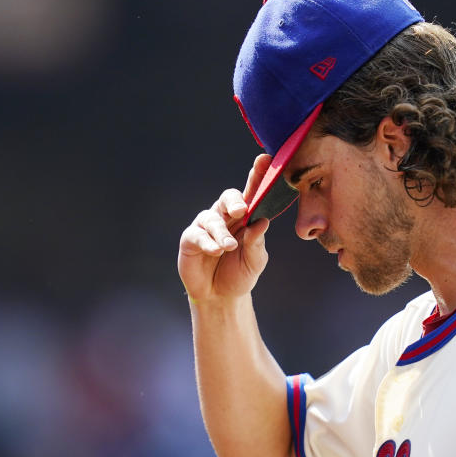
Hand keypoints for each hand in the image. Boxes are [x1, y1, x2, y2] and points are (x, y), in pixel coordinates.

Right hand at [177, 154, 271, 302]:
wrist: (220, 296)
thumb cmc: (240, 274)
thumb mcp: (255, 261)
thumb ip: (257, 243)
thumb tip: (262, 223)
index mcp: (245, 218)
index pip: (252, 193)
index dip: (257, 176)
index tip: (265, 160)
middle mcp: (225, 217)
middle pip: (229, 198)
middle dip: (234, 200)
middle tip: (241, 211)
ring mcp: (206, 227)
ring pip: (212, 218)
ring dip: (221, 232)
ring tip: (229, 246)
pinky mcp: (190, 239)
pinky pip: (198, 235)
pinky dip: (208, 242)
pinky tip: (216, 250)